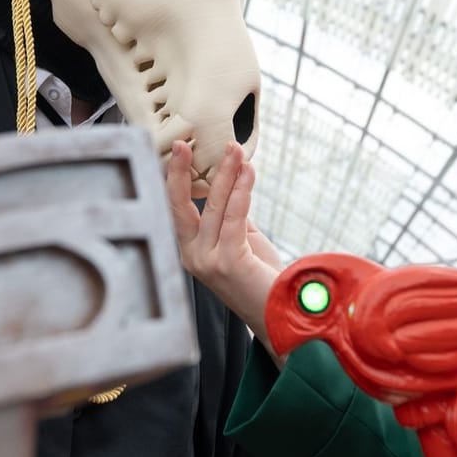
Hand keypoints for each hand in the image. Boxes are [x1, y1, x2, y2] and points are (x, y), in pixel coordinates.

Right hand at [165, 142, 285, 359]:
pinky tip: (248, 173)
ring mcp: (207, 262)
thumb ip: (230, 217)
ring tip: (235, 150)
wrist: (281, 314)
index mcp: (190, 252)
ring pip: (213, 207)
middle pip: (180, 206)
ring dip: (226, 174)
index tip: (179, 151)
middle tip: (186, 143)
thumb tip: (229, 184)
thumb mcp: (241, 241)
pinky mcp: (227, 262)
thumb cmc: (262, 278)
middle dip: (182, 172)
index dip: (175, 179)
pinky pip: (233, 218)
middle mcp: (192, 257)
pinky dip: (241, 192)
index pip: (175, 210)